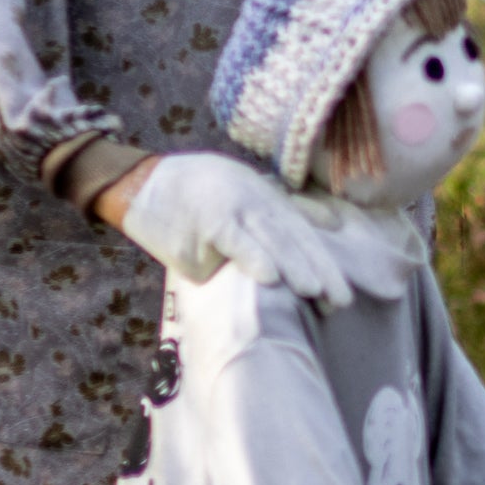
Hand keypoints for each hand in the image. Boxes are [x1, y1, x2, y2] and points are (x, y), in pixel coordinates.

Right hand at [106, 151, 354, 298]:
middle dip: (316, 270)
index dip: (323, 264)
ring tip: (313, 290)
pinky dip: (250, 259)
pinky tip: (269, 276)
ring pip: (265, 241)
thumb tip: (332, 222)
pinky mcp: (198, 232)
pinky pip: (228, 246)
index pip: (300, 235)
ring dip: (291, 266)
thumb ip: (289, 208)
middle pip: (289, 240)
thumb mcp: (249, 187)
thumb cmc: (200, 188)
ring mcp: (224, 217)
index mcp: (264, 199)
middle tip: (340, 300)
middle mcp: (250, 205)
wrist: (141, 184)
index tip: (342, 295)